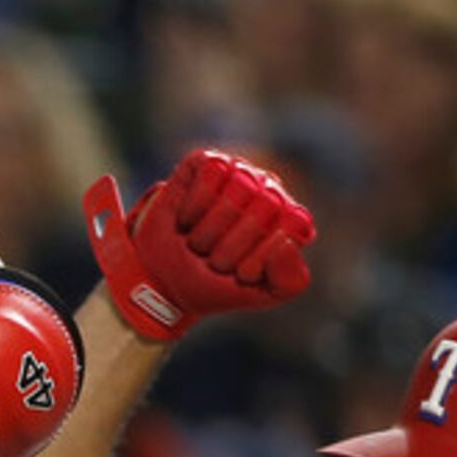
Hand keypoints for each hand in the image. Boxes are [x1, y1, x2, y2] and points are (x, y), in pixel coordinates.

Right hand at [84, 150, 314, 343]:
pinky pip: (214, 170)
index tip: (239, 273)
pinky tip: (187, 218)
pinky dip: (195, 203)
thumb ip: (290, 279)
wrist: (162, 281)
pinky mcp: (208, 162)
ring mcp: (240, 172)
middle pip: (267, 204)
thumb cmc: (214, 284)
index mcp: (291, 221)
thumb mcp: (259, 294)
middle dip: (232, 245)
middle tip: (214, 259)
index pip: (294, 224)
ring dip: (210, 228)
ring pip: (240, 186)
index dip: (261, 255)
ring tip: (198, 242)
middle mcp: (270, 190)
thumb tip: (285, 240)